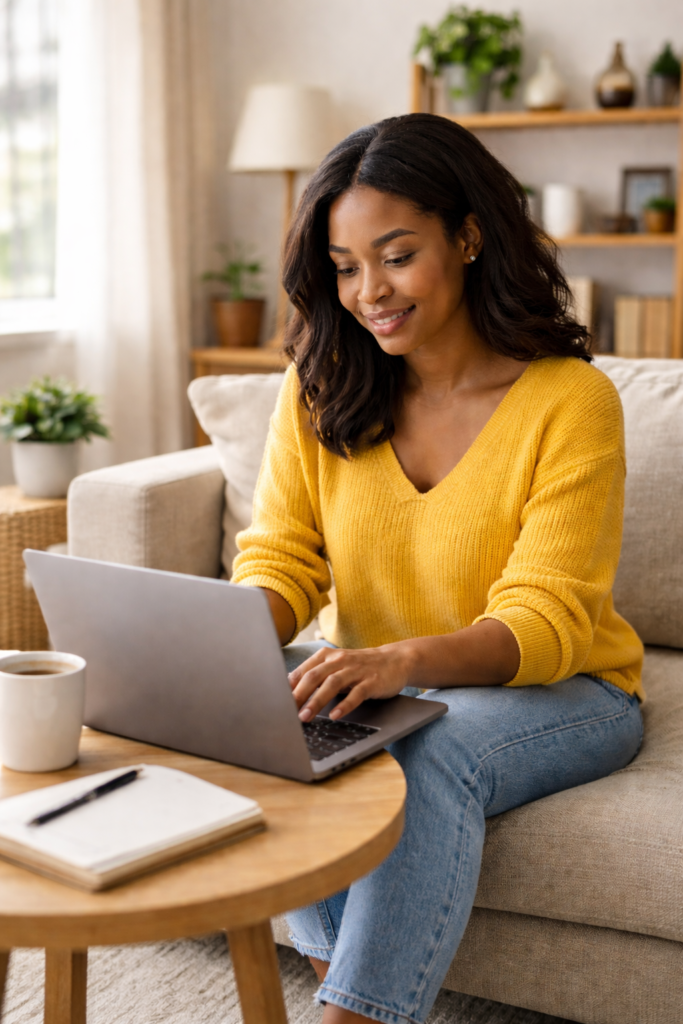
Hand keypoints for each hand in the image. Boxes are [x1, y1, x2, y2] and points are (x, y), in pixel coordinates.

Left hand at [289, 645, 412, 721]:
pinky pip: (356, 693)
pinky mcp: (372, 681)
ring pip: (332, 684)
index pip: (304, 671)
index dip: (289, 687)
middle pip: (314, 676)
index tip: (277, 702)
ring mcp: (356, 670)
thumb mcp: (336, 667)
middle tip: (287, 711)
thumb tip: (289, 691)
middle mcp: (340, 660)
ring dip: (317, 701)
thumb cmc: (360, 667)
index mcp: (328, 656)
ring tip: (305, 717)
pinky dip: (345, 705)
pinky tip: (335, 715)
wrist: (395, 660)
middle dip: (299, 695)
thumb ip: (316, 675)